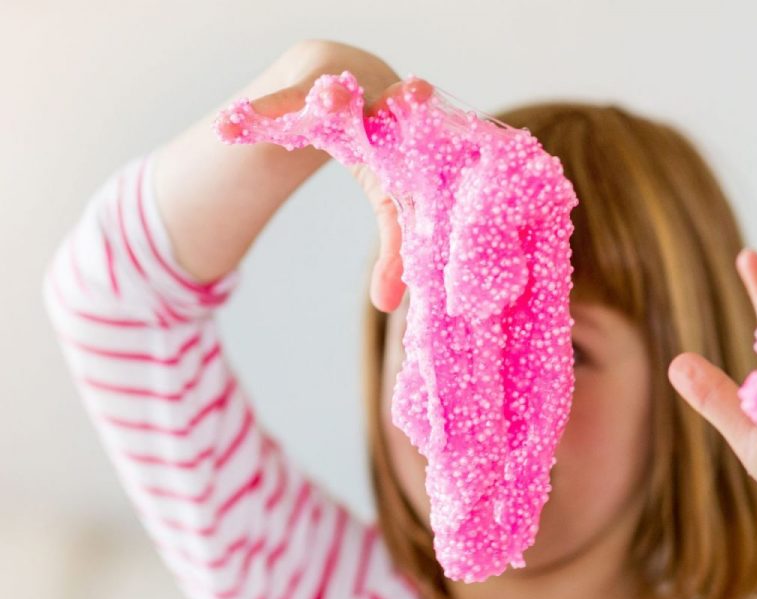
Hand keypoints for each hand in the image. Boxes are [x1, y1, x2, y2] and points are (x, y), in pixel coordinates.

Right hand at [242, 40, 431, 312]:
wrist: (342, 74)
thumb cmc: (383, 147)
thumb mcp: (390, 194)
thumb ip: (397, 249)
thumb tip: (386, 307)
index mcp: (425, 139)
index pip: (443, 152)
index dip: (457, 157)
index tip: (470, 154)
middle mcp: (391, 106)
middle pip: (402, 103)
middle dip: (409, 100)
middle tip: (416, 92)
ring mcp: (348, 92)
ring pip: (340, 94)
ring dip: (334, 98)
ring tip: (330, 97)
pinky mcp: (305, 89)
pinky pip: (283, 103)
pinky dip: (261, 114)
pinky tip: (228, 128)